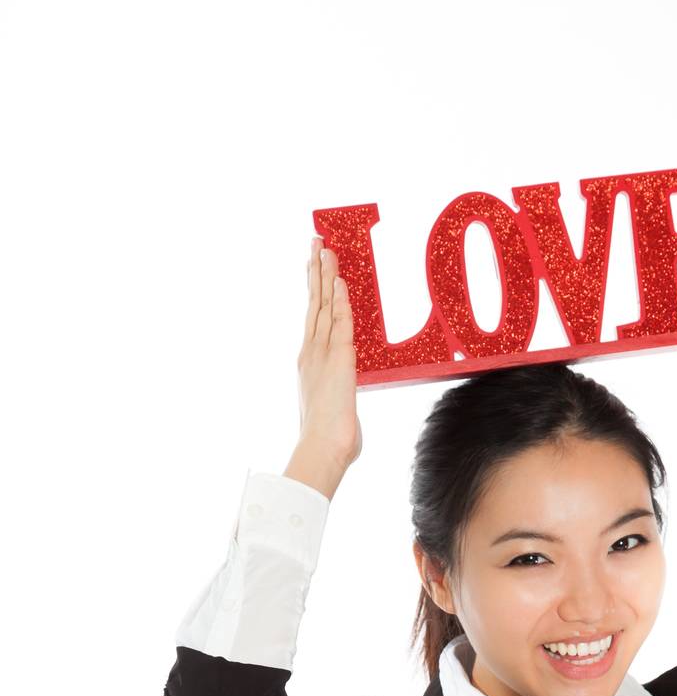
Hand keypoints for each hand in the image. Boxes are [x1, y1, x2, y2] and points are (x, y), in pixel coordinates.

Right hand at [295, 236, 361, 471]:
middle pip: (314, 304)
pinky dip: (339, 299)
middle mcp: (311, 354)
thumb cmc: (329, 440)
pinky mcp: (339, 359)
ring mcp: (322, 354)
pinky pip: (340, 322)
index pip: (313, 320)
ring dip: (325, 276)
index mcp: (310, 364)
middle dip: (314, 273)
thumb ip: (340, 407)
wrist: (322, 449)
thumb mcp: (335, 414)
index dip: (314, 293)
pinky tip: (339, 279)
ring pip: (323, 306)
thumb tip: (347, 421)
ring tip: (323, 249)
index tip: (314, 270)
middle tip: (315, 245)